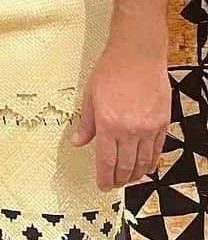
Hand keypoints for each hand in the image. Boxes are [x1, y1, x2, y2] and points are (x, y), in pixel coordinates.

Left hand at [71, 44, 170, 190]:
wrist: (137, 54)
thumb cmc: (111, 70)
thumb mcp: (90, 95)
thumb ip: (86, 123)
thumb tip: (77, 141)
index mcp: (108, 124)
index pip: (106, 162)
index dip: (105, 178)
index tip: (103, 185)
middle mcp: (130, 130)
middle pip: (126, 166)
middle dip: (119, 180)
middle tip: (115, 184)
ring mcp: (148, 128)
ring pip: (143, 162)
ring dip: (136, 175)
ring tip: (129, 178)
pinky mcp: (162, 124)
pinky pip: (158, 151)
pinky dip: (151, 162)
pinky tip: (145, 165)